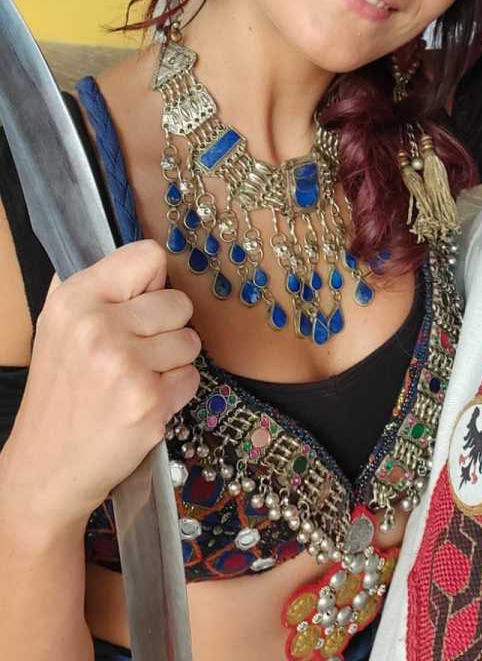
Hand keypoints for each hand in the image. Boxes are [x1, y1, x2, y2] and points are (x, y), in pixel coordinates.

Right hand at [3, 241, 199, 527]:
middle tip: (132, 355)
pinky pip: (192, 377)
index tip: (139, 305)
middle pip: (179, 301)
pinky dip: (175, 392)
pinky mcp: (149, 402)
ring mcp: (125, 366)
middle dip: (166, 328)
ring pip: (190, 340)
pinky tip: (142, 403)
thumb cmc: (61, 394)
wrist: (44, 470)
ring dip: (172, 362)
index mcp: (74, 299)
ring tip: (135, 380)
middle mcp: (98, 327)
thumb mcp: (60, 328)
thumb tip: (153, 260)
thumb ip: (102, 289)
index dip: (152, 283)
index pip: (149, 257)